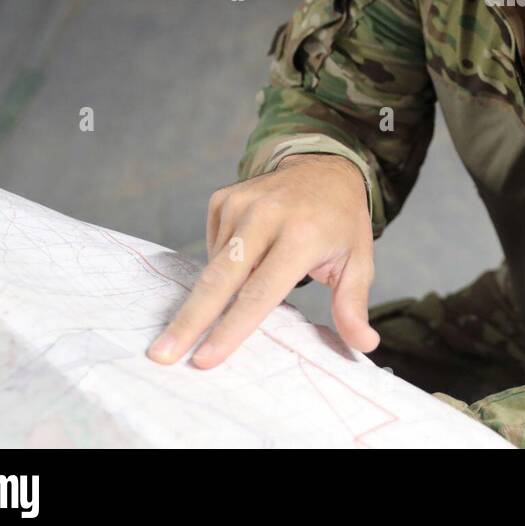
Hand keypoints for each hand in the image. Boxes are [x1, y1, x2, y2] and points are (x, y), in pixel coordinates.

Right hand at [147, 154, 377, 368]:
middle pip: (221, 280)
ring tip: (243, 288)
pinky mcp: (223, 198)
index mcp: (301, 235)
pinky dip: (225, 263)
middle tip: (161, 355)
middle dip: (190, 320)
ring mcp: (241, 203)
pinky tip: (248, 256)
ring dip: (219, 291)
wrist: (325, 166)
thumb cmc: (341, 223)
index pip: (260, 292)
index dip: (232, 328)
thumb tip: (363, 343)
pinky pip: (213, 247)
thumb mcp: (358, 261)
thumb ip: (353, 304)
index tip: (204, 358)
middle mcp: (267, 215)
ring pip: (215, 266)